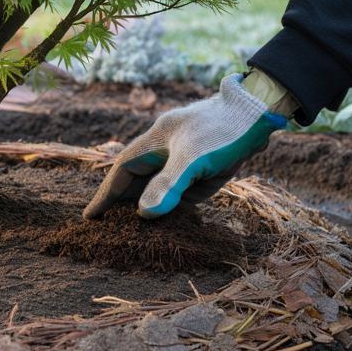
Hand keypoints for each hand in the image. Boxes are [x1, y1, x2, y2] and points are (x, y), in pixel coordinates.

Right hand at [83, 74, 286, 218]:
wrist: (261, 115)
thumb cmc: (224, 130)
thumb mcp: (193, 159)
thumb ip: (168, 186)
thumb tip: (144, 214)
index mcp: (155, 143)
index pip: (122, 172)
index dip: (106, 195)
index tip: (90, 216)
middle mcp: (166, 152)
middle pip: (137, 182)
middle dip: (122, 204)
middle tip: (108, 231)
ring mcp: (185, 161)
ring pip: (159, 189)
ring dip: (147, 209)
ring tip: (132, 235)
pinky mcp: (204, 171)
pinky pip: (182, 194)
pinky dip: (172, 209)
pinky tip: (167, 224)